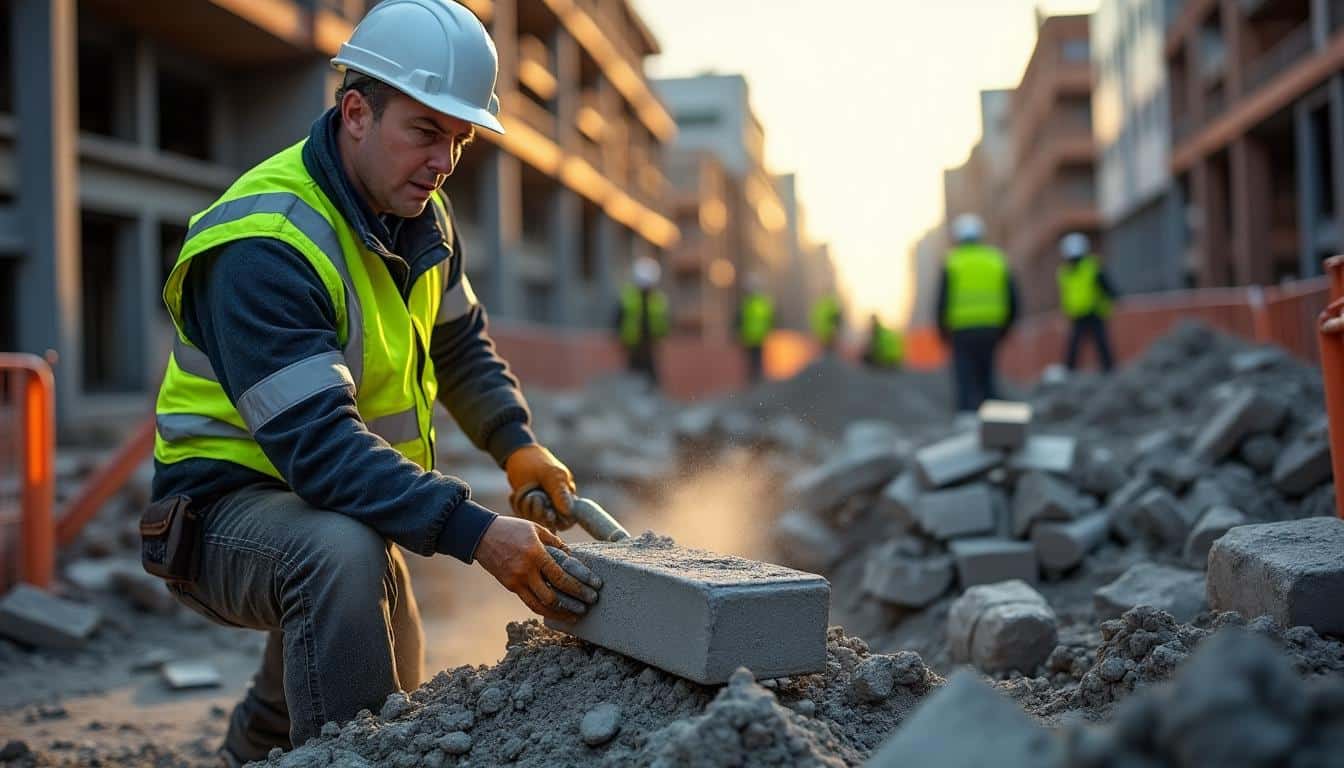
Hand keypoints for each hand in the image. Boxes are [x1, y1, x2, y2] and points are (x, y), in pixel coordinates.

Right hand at [474, 516, 601, 621]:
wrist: (481, 536)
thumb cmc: (512, 529)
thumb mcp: (535, 529)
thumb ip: (555, 542)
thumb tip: (572, 555)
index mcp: (535, 554)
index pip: (561, 576)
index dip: (580, 585)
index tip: (595, 589)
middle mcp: (526, 570)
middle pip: (553, 595)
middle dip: (574, 603)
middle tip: (589, 605)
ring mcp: (517, 581)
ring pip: (541, 606)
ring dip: (560, 613)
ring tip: (576, 616)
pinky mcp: (511, 587)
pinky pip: (530, 603)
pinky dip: (544, 609)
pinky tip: (556, 612)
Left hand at [505, 445, 576, 525]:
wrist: (516, 455)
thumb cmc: (536, 462)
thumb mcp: (549, 474)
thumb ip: (560, 492)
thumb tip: (569, 512)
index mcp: (567, 495)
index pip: (569, 520)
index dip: (559, 520)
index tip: (549, 513)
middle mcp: (555, 503)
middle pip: (549, 522)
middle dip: (538, 511)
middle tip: (532, 497)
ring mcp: (540, 505)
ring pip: (534, 518)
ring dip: (525, 506)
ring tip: (523, 490)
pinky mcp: (527, 506)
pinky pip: (522, 514)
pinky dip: (517, 504)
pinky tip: (515, 493)